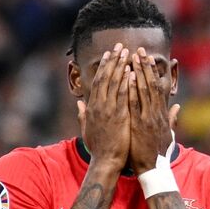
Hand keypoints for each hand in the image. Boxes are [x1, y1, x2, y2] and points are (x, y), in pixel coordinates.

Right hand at [78, 43, 130, 167]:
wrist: (106, 161)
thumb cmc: (99, 148)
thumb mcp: (87, 130)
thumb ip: (83, 115)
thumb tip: (79, 105)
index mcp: (92, 108)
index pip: (98, 82)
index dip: (104, 66)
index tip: (109, 54)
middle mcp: (99, 106)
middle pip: (105, 77)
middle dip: (113, 60)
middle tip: (119, 46)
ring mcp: (109, 110)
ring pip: (114, 83)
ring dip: (120, 66)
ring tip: (126, 53)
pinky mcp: (119, 116)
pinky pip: (123, 95)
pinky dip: (126, 82)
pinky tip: (131, 71)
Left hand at [128, 48, 178, 174]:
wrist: (153, 168)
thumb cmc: (158, 153)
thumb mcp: (168, 135)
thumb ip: (172, 119)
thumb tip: (178, 107)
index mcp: (162, 114)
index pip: (158, 88)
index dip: (153, 73)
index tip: (148, 59)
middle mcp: (156, 113)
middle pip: (151, 85)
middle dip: (145, 67)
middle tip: (139, 51)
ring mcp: (148, 118)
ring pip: (144, 90)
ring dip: (139, 73)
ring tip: (133, 58)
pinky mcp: (140, 124)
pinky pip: (136, 103)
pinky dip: (133, 89)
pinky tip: (129, 77)